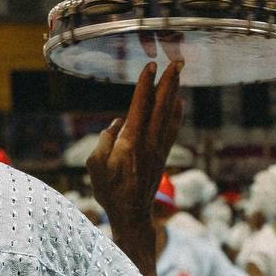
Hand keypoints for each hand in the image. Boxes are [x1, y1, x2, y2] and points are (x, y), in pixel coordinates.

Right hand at [87, 62, 183, 230]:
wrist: (131, 214)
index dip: (145, 84)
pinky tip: (179, 102)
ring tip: (179, 74)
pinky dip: (176, 113)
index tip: (150, 66)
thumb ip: (104, 141)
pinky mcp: (162, 155)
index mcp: (131, 141)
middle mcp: (149, 141)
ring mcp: (158, 148)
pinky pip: (171, 128)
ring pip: (169, 114)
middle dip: (169, 81)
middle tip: (177, 61)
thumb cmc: (110, 191)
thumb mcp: (95, 166)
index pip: (140, 106)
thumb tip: (116, 124)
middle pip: (161, 105)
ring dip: (174, 92)